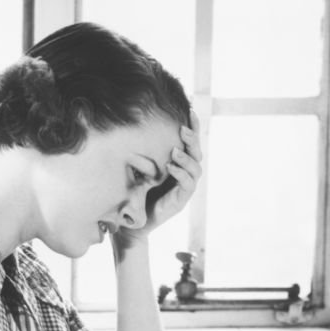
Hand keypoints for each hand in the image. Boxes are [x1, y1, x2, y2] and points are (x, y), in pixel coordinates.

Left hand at [115, 111, 202, 248]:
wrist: (132, 221)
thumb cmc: (135, 191)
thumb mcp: (140, 166)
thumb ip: (146, 150)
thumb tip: (138, 123)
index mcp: (179, 164)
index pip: (190, 143)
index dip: (193, 126)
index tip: (189, 109)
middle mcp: (185, 174)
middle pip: (197, 153)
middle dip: (192, 140)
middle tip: (182, 130)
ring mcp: (185, 189)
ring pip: (196, 169)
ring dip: (186, 158)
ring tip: (174, 151)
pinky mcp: (181, 201)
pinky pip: (187, 185)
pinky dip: (180, 174)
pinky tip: (171, 167)